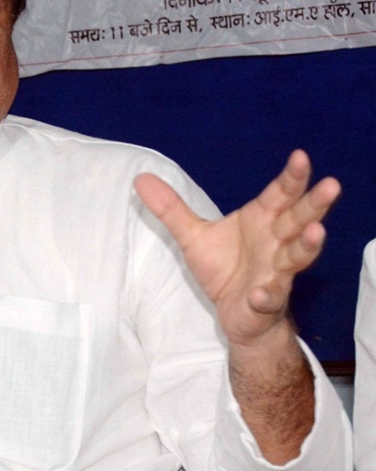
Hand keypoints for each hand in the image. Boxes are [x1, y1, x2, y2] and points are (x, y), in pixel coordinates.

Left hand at [134, 150, 339, 347]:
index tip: (301, 156)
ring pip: (297, 256)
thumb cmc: (224, 269)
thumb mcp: (193, 236)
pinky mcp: (267, 301)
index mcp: (263, 220)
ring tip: (316, 232)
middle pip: (299, 219)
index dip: (291, 177)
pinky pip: (269, 297)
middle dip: (315, 204)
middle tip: (331, 185)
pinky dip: (267, 295)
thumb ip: (171, 208)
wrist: (236, 314)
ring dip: (307, 245)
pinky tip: (262, 293)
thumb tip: (140, 178)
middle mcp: (276, 243)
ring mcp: (276, 273)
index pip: (280, 194)